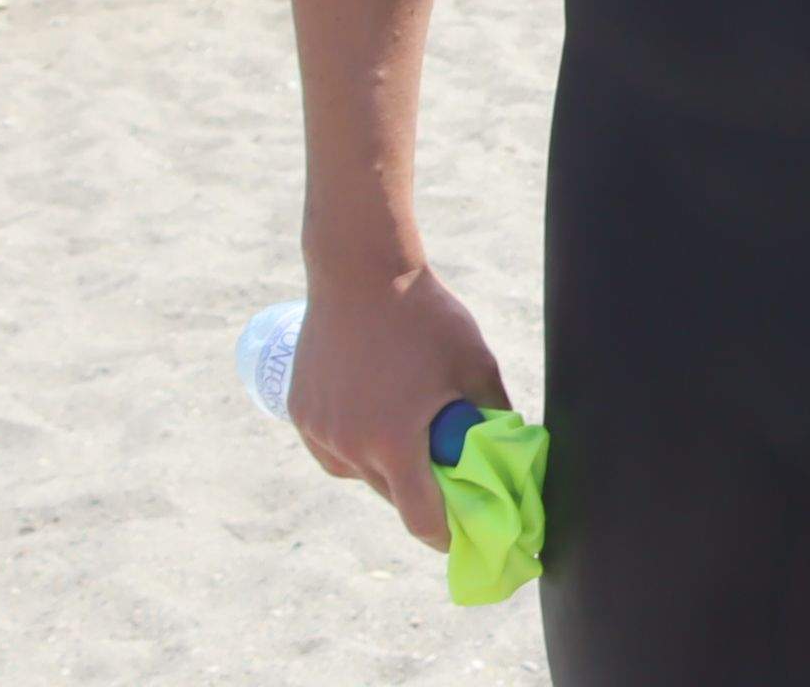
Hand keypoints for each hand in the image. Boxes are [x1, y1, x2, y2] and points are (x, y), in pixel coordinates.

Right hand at [290, 265, 507, 548]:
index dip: (445, 535)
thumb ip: (491, 415)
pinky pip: (332, 449)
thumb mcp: (475, 365)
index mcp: (394, 443)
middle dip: (420, 493)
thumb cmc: (427, 317)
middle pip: (391, 494)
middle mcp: (350, 446)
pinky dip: (355, 445)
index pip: (420, 518)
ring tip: (410, 433)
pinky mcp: (299, 413)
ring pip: (359, 473)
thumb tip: (510, 449)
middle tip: (447, 479)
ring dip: (385, 467)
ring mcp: (318, 431)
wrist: (361, 272)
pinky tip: (376, 418)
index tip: (463, 537)